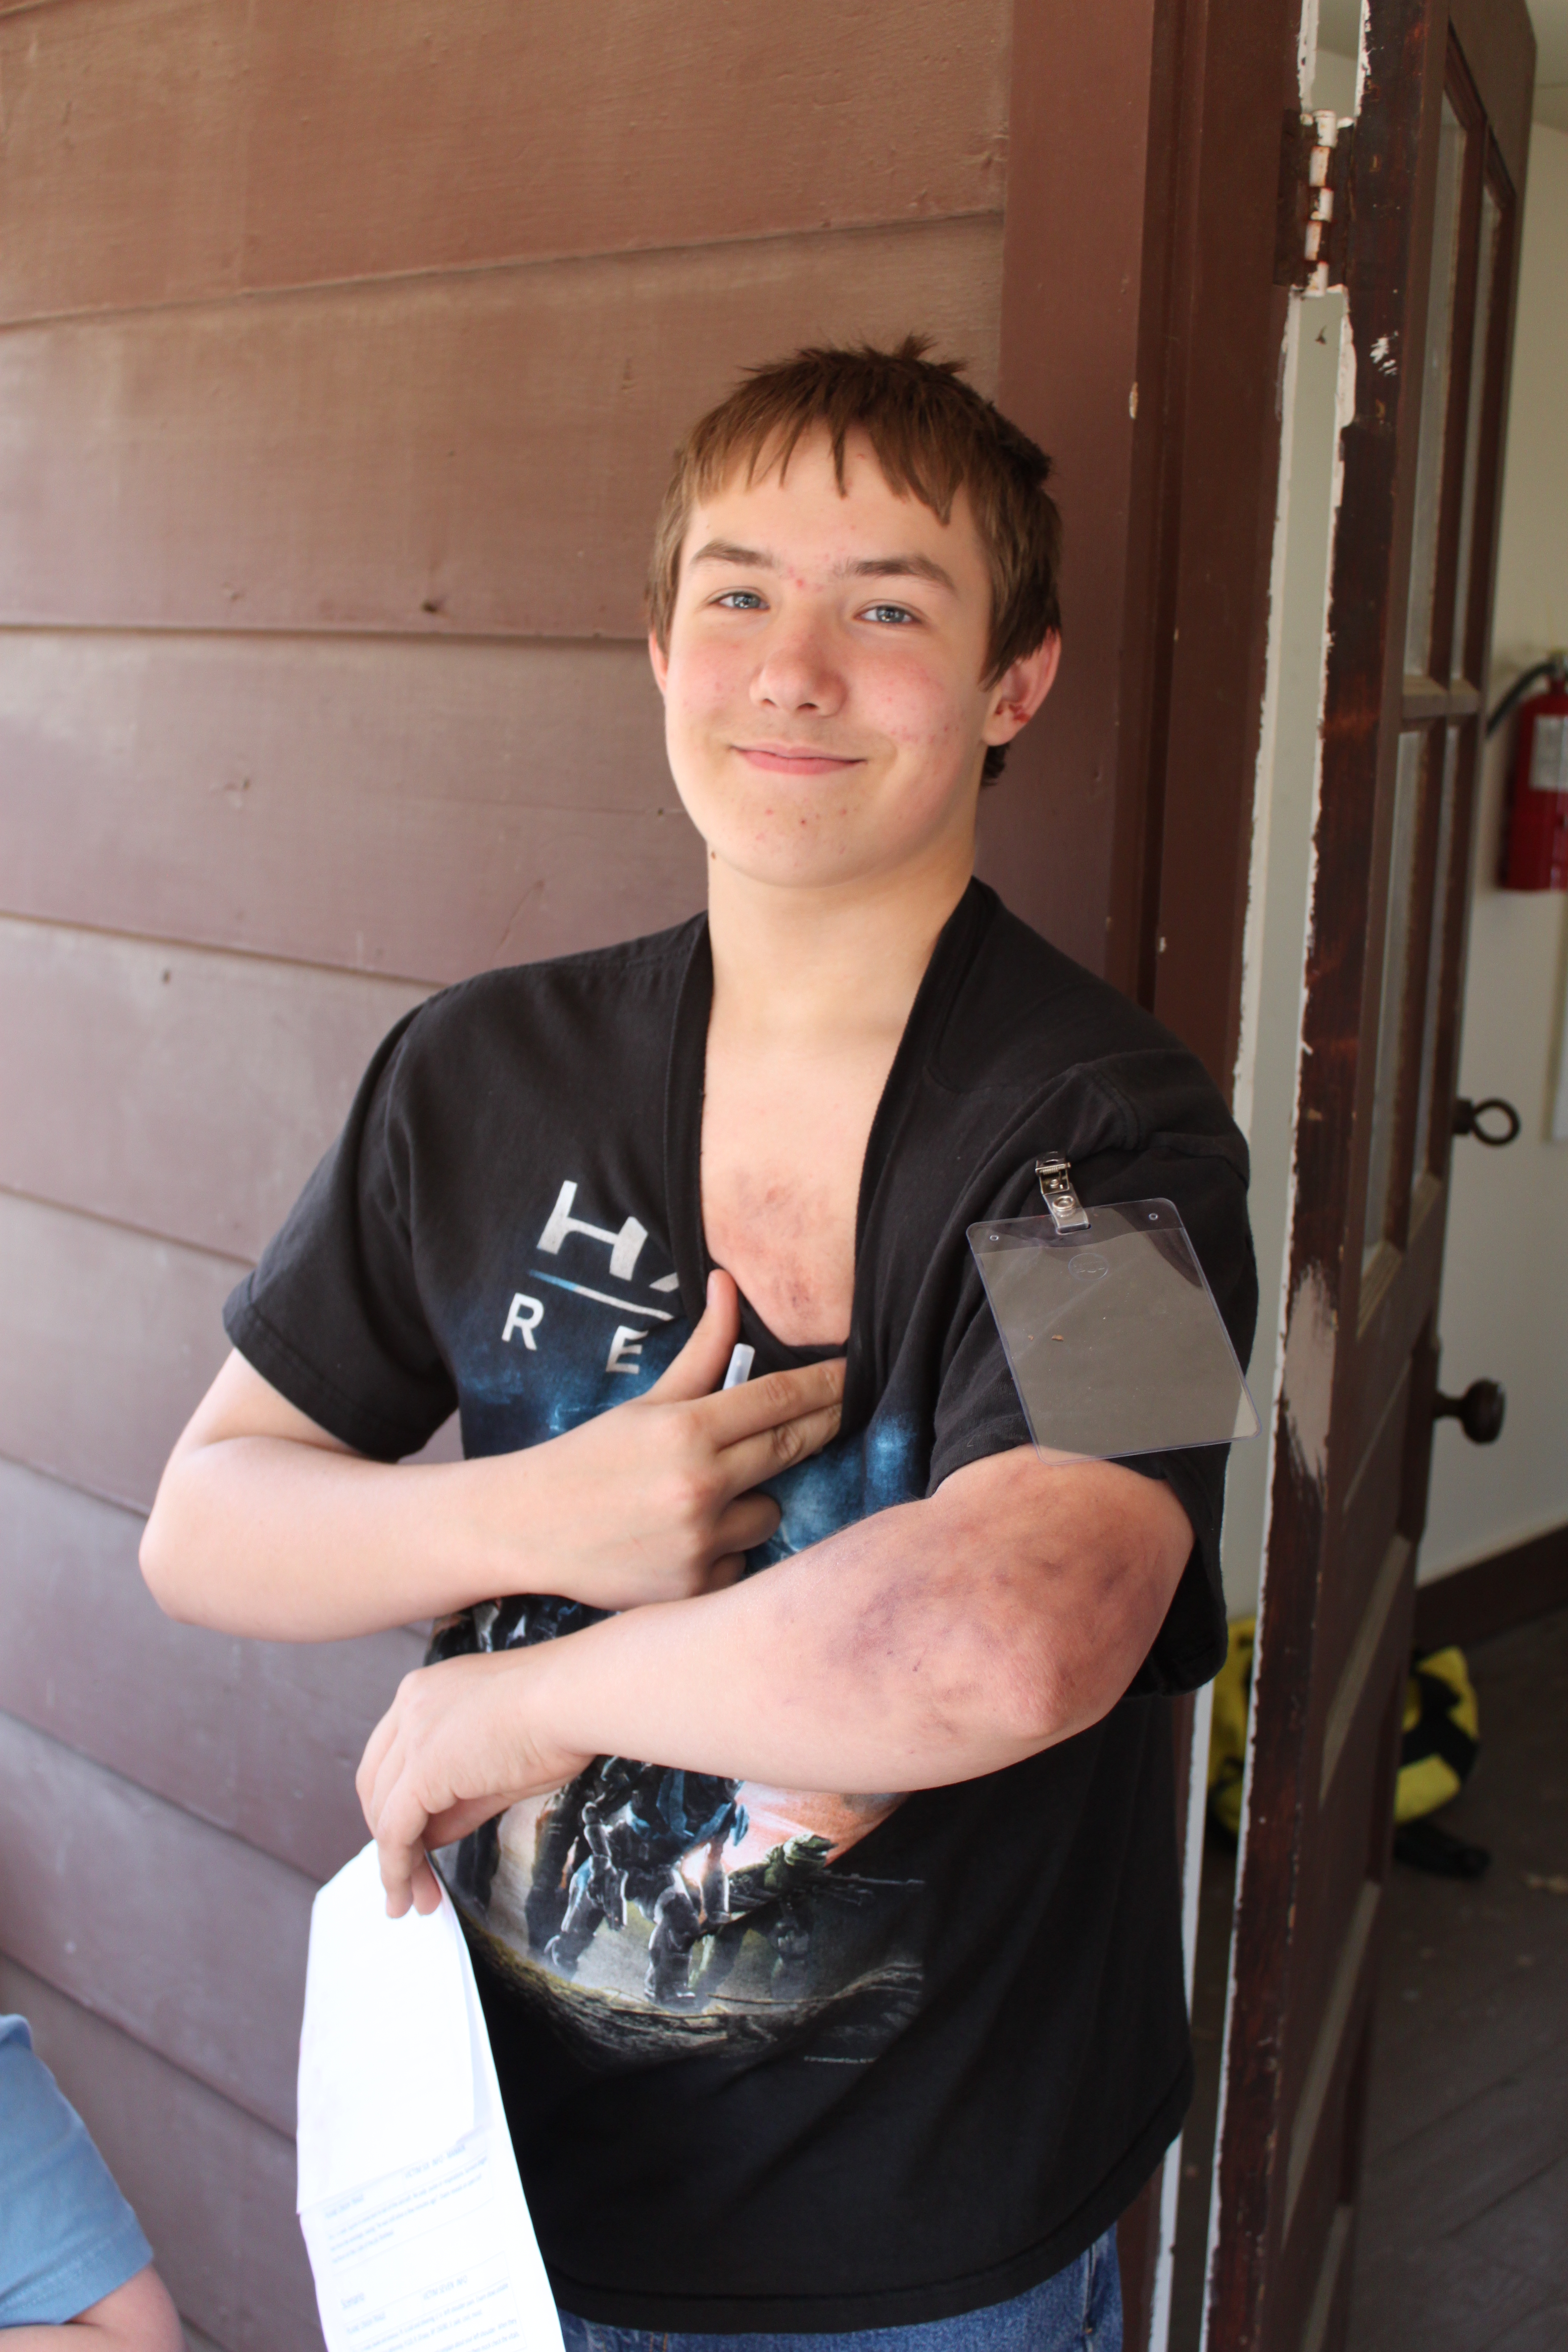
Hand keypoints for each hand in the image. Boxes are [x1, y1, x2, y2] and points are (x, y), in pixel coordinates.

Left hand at [357, 1649, 593, 1916]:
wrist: (576, 1697)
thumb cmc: (558, 1719)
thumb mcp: (497, 1764)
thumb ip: (458, 1799)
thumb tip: (429, 1838)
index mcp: (427, 1690)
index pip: (391, 1757)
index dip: (396, 1806)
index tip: (412, 1844)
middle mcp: (410, 1703)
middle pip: (376, 1784)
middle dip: (389, 1838)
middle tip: (409, 1882)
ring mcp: (412, 1733)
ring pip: (382, 1812)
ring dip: (394, 1864)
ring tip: (413, 1901)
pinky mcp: (422, 1768)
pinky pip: (395, 1831)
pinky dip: (397, 1869)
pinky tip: (409, 1894)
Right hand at [489, 1269, 842, 1610]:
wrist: (527, 1528)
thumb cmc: (590, 1457)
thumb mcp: (648, 1401)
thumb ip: (703, 1350)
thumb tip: (729, 1282)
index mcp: (686, 1430)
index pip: (780, 1397)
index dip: (824, 1384)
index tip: (852, 1374)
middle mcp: (699, 1485)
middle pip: (793, 1448)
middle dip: (821, 1427)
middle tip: (839, 1412)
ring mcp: (700, 1541)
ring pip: (770, 1512)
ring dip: (754, 1502)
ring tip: (704, 1498)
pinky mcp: (696, 1588)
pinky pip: (743, 1561)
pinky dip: (725, 1550)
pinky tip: (684, 1539)